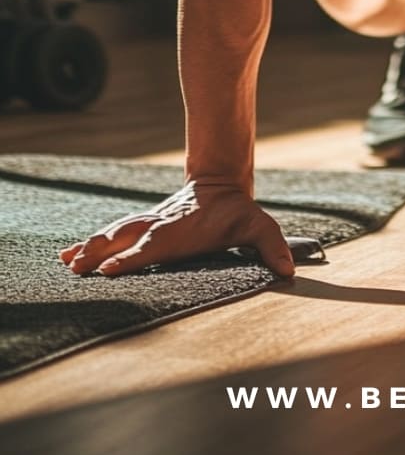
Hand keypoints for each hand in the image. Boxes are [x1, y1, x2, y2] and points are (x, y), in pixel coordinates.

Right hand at [58, 180, 295, 278]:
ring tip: (65, 262)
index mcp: (179, 232)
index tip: (108, 270)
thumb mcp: (259, 225)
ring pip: (114, 234)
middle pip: (124, 239)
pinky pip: (112, 234)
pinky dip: (88, 244)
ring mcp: (147, 225)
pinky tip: (65, 254)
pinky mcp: (142, 226)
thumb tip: (289, 271)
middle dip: (100, 253)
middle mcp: (158, 228)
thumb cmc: (237, 212)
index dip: (131, 258)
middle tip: (76, 268)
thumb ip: (272, 246)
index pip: (152, 247)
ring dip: (89, 248)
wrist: (221, 182)